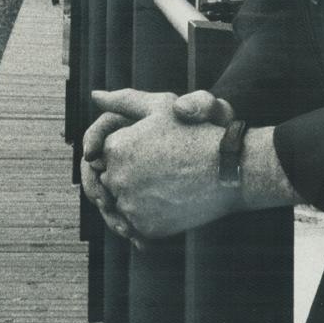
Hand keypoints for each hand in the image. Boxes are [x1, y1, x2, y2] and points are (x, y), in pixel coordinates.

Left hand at [94, 89, 239, 238]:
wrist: (228, 168)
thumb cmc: (195, 132)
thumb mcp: (160, 106)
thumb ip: (123, 100)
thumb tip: (96, 95)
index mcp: (115, 147)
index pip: (106, 154)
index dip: (130, 152)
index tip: (153, 153)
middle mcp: (116, 177)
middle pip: (112, 179)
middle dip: (130, 175)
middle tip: (162, 170)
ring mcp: (130, 205)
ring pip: (123, 203)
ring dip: (139, 197)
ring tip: (167, 186)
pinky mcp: (145, 227)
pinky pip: (137, 223)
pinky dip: (150, 216)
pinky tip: (171, 202)